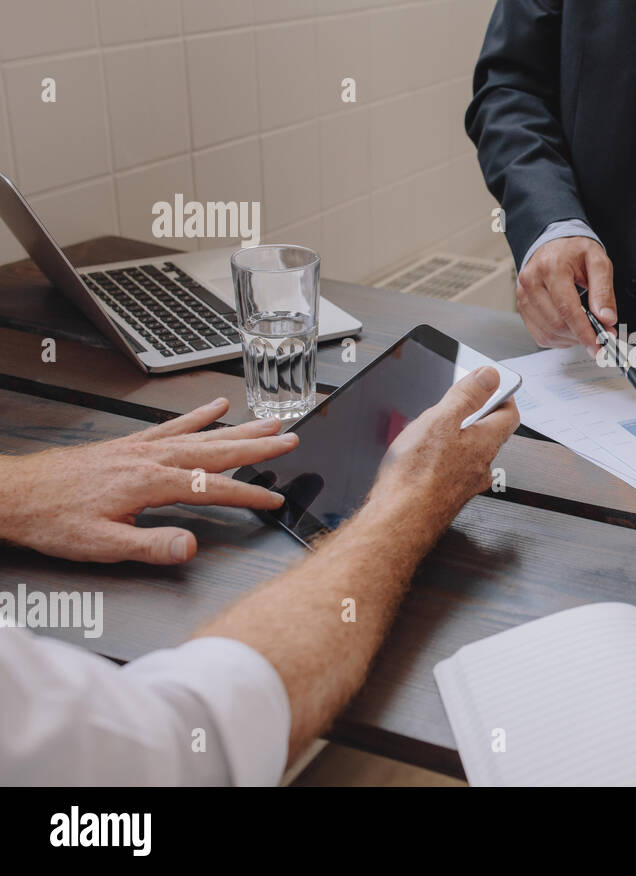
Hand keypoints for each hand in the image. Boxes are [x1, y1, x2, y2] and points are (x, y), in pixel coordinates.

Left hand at [0, 398, 295, 564]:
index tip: (274, 499)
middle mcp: (151, 459)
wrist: (14, 495)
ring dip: (239, 428)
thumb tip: (190, 545)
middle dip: (259, 445)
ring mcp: (141, 448)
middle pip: (218, 450)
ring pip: (202, 434)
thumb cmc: (54, 520)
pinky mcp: (129, 444)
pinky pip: (173, 426)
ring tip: (270, 421)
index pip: (214, 488)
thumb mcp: (102, 545)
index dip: (249, 495)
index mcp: (151, 483)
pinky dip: (198, 415)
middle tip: (291, 438)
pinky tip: (216, 407)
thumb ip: (151, 545)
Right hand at [371, 367, 519, 535]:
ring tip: (432, 429)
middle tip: (457, 403)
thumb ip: (467, 395)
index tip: (492, 384)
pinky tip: (421, 458)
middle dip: (474, 415)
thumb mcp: (441, 420)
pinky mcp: (447, 496)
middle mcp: (482, 466)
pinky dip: (442, 458)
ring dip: (456, 438)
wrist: (399, 521)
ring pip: (468, 453)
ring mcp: (466, 484)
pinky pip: (451, 469)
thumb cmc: (417, 475)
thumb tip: (490, 376)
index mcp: (486, 443)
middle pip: (488, 433)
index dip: (503, 395)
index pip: (509, 414)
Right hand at [516, 236, 615, 351]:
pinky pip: (541, 335)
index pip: (567, 308)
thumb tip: (606, 318)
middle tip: (600, 336)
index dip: (584, 331)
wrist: (555, 245)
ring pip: (548, 333)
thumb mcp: (598, 262)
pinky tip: (570, 328)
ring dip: (571, 338)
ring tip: (585, 328)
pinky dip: (559, 338)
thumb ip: (604, 291)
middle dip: (581, 335)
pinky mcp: (523, 308)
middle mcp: (532, 281)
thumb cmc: (575, 252)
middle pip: (557, 323)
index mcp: (551, 267)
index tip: (598, 345)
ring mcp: (524, 296)